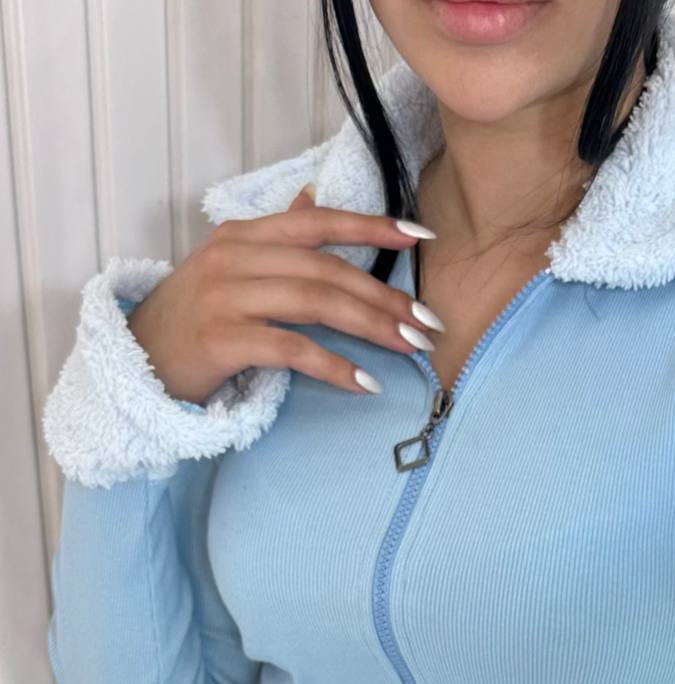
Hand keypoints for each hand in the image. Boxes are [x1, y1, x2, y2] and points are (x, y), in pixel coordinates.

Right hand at [124, 184, 442, 402]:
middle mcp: (235, 257)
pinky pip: (292, 349)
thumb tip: (313, 198)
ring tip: (411, 349)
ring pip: (315, 303)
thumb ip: (275, 238)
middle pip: (327, 269)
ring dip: (371, 327)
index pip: (318, 222)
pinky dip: (334, 366)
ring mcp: (226, 297)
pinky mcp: (222, 340)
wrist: (135, 362)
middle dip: (385, 297)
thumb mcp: (231, 268)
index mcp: (244, 235)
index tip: (421, 236)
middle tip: (427, 323)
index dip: (372, 225)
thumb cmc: (194, 319)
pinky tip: (365, 383)